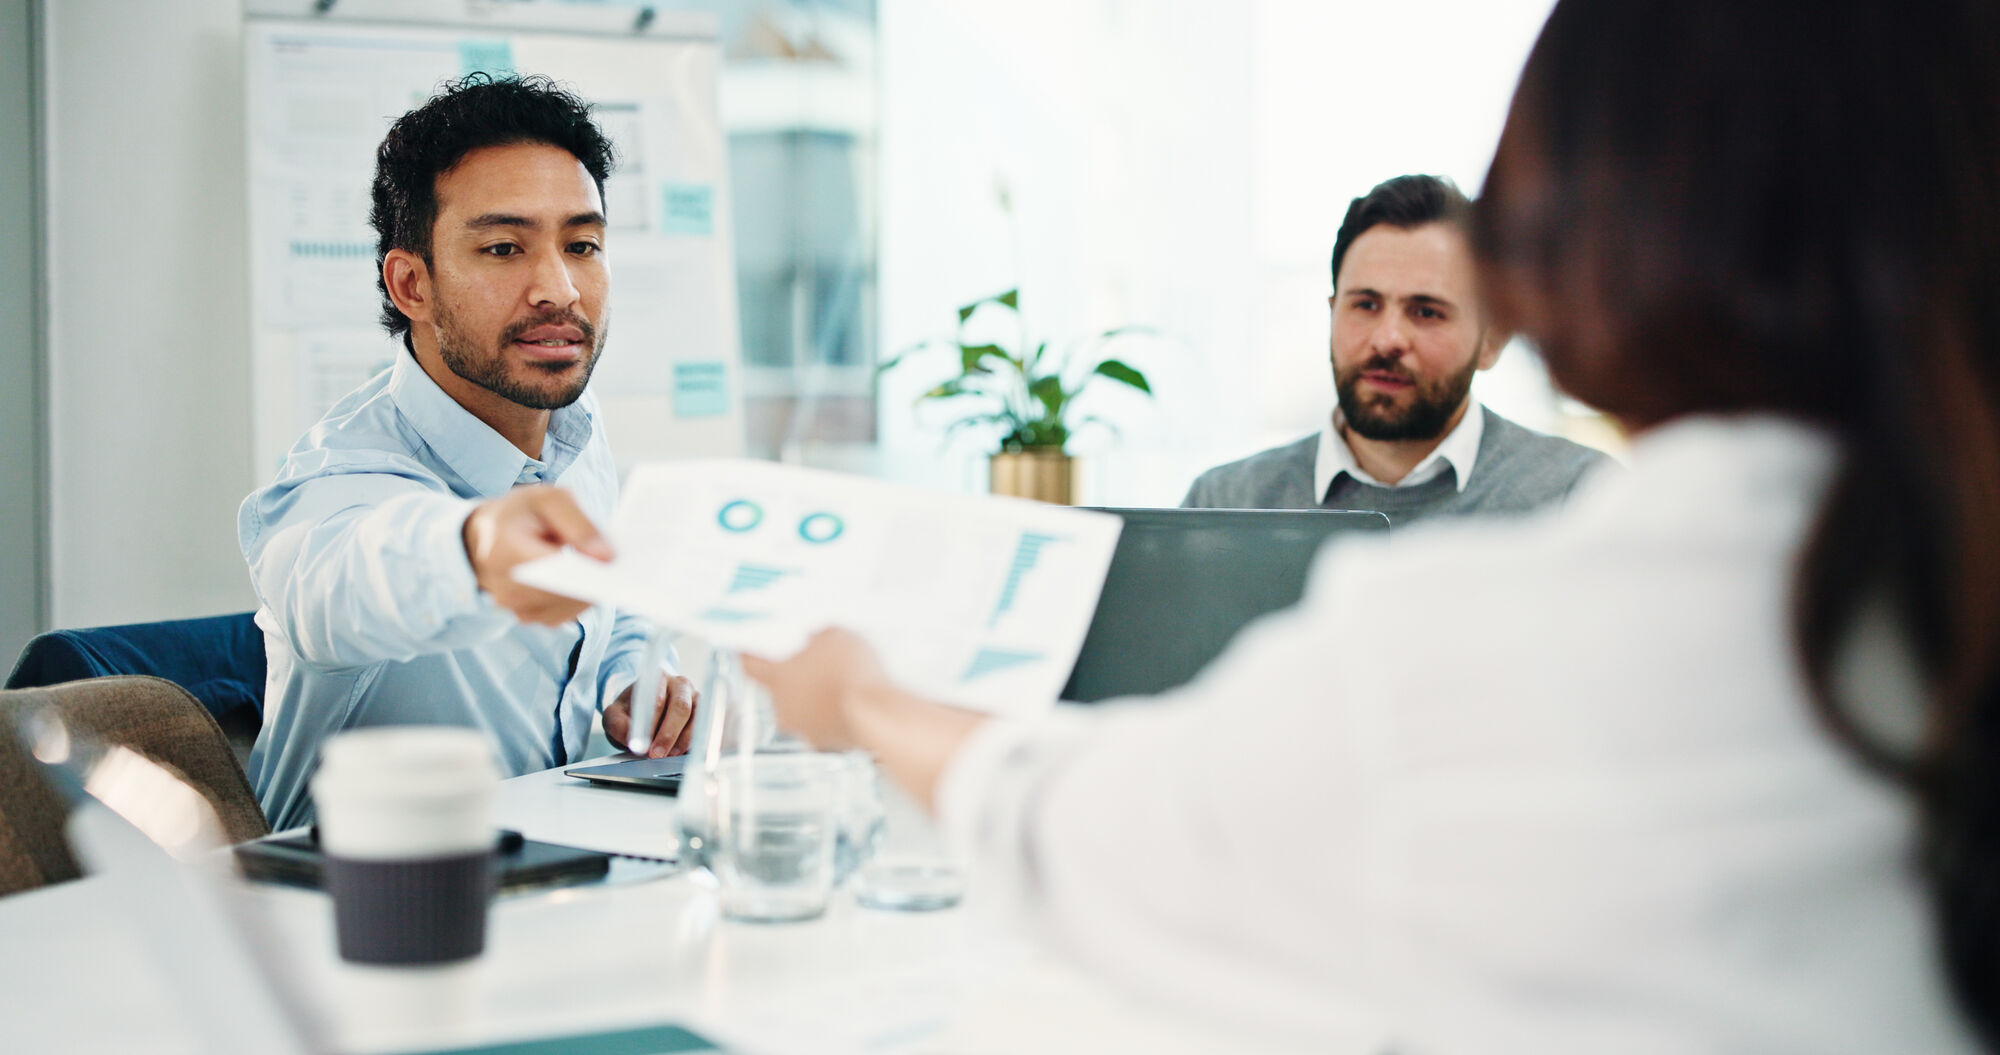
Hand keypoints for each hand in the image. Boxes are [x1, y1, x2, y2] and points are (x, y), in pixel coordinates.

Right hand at [462, 485, 610, 624]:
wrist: (487, 536)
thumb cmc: (521, 513)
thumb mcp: (549, 500)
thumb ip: (579, 524)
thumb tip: (607, 557)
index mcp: (505, 551)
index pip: (552, 568)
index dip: (586, 570)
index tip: (614, 565)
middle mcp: (506, 587)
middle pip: (564, 594)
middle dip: (596, 581)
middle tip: (624, 568)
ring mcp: (515, 607)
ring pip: (568, 608)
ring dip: (591, 592)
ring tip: (607, 571)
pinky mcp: (527, 617)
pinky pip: (565, 614)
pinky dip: (582, 599)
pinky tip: (593, 581)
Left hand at [603, 675, 697, 757]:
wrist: (643, 709)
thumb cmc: (631, 711)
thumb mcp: (614, 715)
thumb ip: (618, 725)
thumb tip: (632, 741)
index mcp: (657, 677)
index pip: (657, 699)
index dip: (653, 723)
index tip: (645, 745)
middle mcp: (680, 685)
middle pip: (681, 708)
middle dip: (669, 735)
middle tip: (657, 755)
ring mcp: (696, 698)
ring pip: (697, 720)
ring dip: (683, 742)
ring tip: (669, 757)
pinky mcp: (706, 714)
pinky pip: (707, 729)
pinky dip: (696, 743)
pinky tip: (683, 754)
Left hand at [742, 628, 890, 750]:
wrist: (876, 712)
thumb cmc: (853, 671)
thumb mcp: (837, 635)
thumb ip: (818, 637)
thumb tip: (814, 640)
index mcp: (778, 678)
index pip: (750, 666)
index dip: (746, 657)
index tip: (742, 653)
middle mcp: (784, 708)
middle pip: (780, 690)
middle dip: (795, 679)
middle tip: (818, 666)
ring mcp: (802, 729)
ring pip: (802, 709)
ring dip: (814, 699)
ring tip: (841, 685)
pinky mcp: (823, 744)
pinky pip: (821, 726)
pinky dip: (830, 717)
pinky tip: (849, 705)